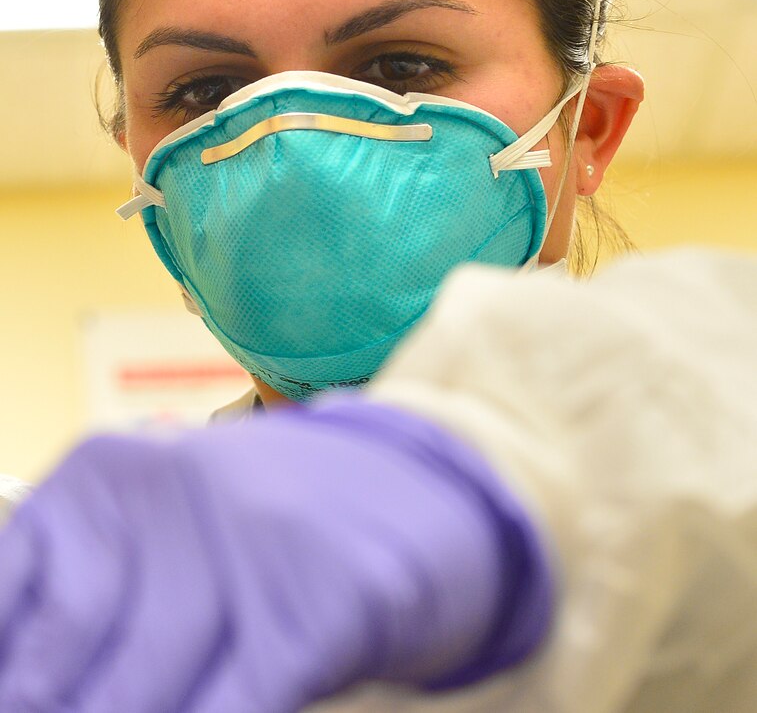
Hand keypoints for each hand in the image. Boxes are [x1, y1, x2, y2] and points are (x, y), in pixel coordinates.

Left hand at [0, 398, 549, 711]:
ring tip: (152, 707)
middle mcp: (179, 486)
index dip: (16, 662)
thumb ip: (105, 592)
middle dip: (62, 707)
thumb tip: (32, 678)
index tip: (20, 697)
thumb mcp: (177, 528)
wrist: (416, 489)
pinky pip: (237, 706)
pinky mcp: (327, 594)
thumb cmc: (278, 524)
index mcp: (115, 470)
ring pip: (144, 692)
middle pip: (70, 655)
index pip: (12, 587)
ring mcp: (257, 534)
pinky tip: (223, 709)